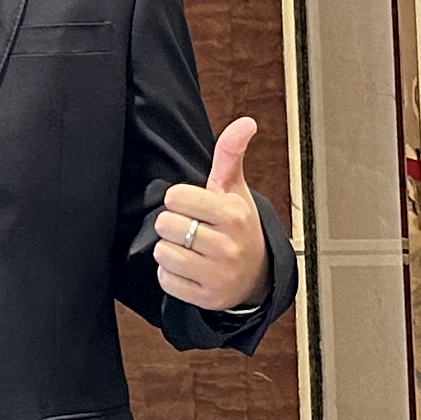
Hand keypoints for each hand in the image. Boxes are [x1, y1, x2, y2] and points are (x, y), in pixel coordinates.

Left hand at [155, 119, 271, 312]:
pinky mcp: (206, 298)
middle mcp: (227, 246)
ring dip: (169, 250)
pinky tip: (190, 269)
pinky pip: (166, 280)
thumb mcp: (234, 189)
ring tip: (190, 248)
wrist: (257, 275)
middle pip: (165, 225)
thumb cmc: (237, 225)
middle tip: (191, 228)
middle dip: (172, 225)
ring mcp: (218, 275)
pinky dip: (171, 275)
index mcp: (232, 215)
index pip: (175, 197)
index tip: (191, 205)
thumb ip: (230, 154)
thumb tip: (246, 121)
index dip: (177, 200)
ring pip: (163, 253)